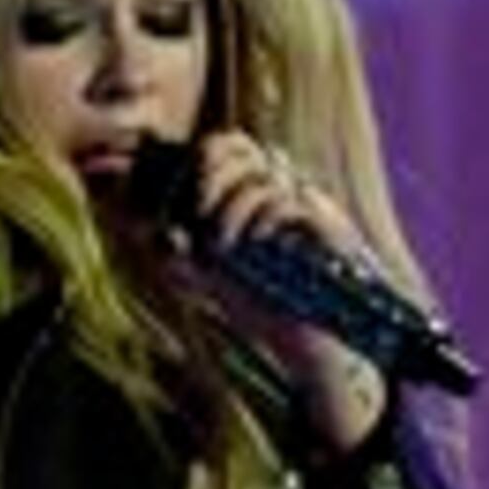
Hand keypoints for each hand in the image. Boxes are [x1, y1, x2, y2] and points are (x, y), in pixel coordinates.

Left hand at [184, 130, 390, 442]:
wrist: (312, 342)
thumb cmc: (267, 310)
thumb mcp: (216, 284)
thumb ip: (187, 264)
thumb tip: (161, 243)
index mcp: (260, 195)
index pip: (234, 145)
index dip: (207, 155)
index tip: (188, 195)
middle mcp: (285, 191)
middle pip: (244, 147)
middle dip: (213, 173)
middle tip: (200, 210)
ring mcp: (308, 206)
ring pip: (264, 175)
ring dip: (233, 207)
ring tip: (223, 245)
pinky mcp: (327, 228)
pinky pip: (292, 202)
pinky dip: (265, 218)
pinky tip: (255, 243)